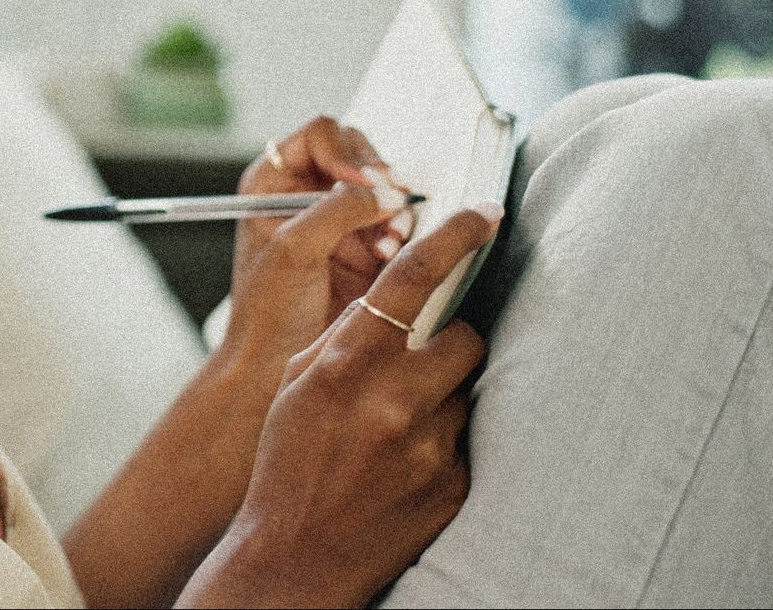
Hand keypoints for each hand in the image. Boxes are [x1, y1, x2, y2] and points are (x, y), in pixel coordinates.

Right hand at [181, 206, 496, 608]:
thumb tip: (396, 294)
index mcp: (346, 364)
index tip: (485, 213)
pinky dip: (440, 445)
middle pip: (462, 337)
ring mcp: (429, 446)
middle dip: (446, 345)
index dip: (455, 235)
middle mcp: (394, 400)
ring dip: (439, 400)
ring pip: (464, 392)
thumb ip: (347, 337)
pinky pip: (464, 441)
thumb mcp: (299, 385)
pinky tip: (402, 469)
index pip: (413, 277)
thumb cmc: (287, 464)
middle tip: (416, 368)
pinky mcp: (453, 485)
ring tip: (395, 433)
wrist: (293, 558)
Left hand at [220, 117, 413, 373]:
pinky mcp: (365, 248)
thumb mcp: (293, 249)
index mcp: (273, 181)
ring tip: (386, 239)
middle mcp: (307, 193)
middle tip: (390, 201)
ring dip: (393, 207)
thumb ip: (336, 209)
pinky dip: (401, 231)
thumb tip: (381, 190)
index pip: (320, 135)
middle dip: (377, 178)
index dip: (344, 152)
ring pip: (383, 188)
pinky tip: (390, 253)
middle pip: (358, 153)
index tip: (357, 182)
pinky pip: (397, 221)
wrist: (276, 367)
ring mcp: (338, 220)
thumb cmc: (266, 311)